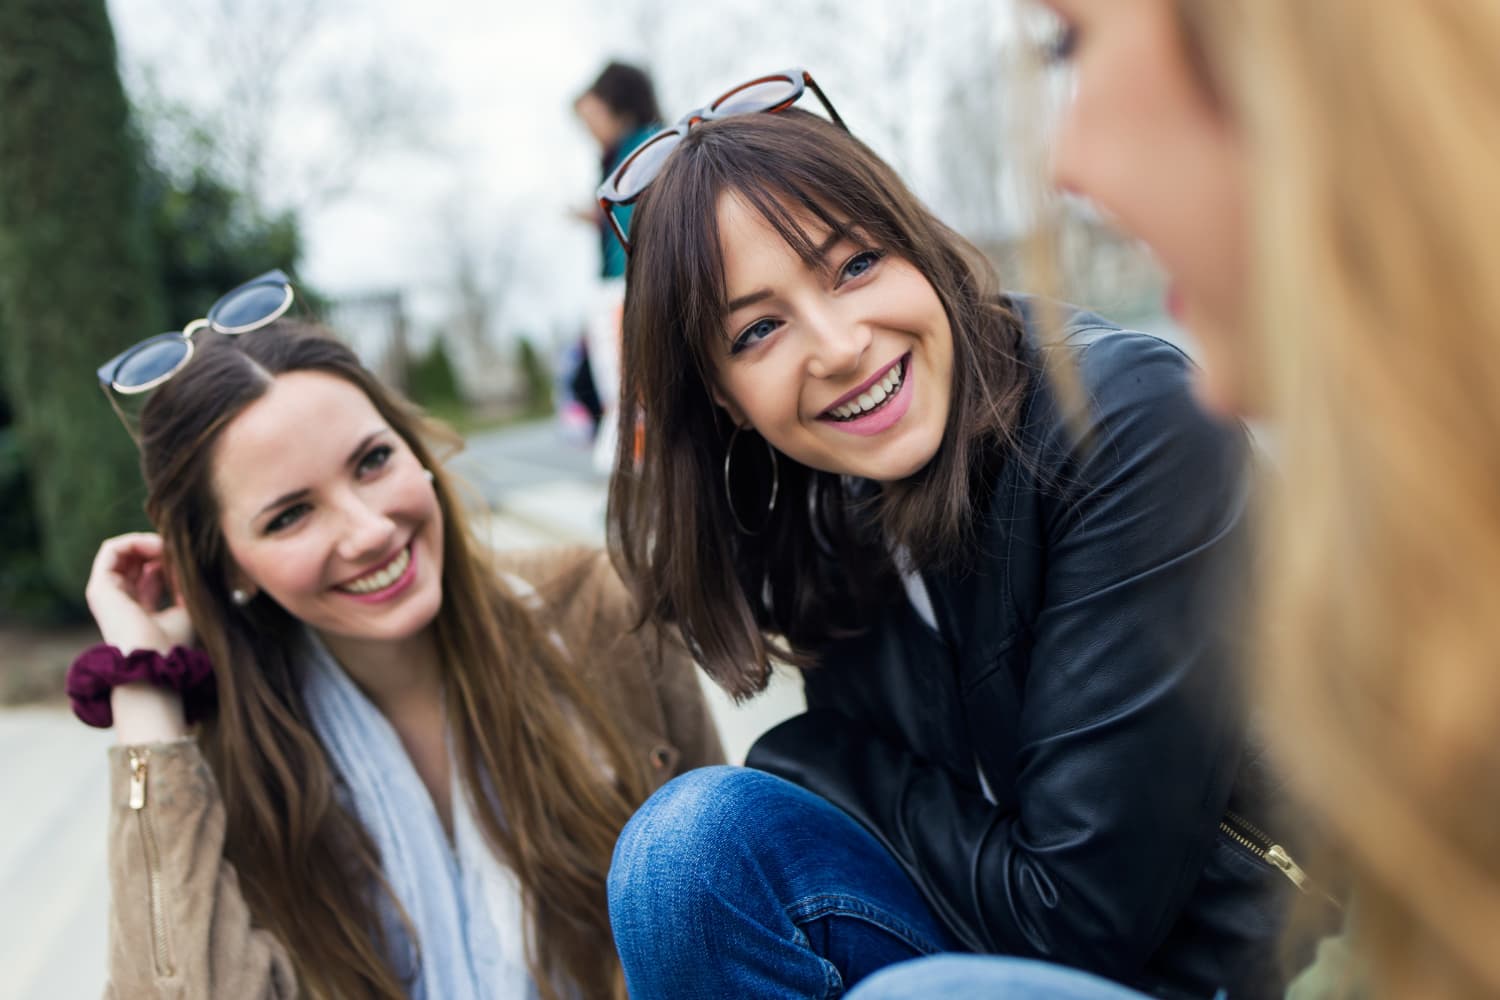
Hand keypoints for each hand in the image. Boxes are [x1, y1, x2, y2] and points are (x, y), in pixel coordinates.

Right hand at [85, 533, 194, 654]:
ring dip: (149, 542)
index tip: (189, 560)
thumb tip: (185, 558)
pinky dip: (135, 541)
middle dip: (161, 548)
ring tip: (169, 546)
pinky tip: (157, 546)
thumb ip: (184, 583)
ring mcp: (107, 592)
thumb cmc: (172, 642)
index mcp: (140, 609)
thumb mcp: (185, 608)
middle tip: (180, 550)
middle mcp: (120, 599)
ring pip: (124, 551)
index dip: (172, 560)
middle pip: (138, 560)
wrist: (152, 659)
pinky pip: (111, 549)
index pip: (153, 574)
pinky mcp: (99, 586)